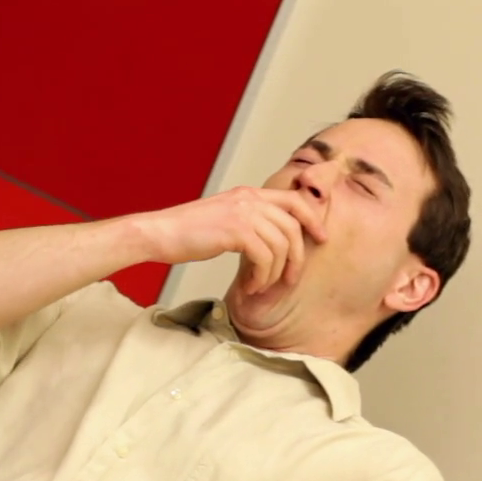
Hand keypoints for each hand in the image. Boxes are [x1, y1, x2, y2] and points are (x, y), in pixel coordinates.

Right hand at [133, 186, 326, 293]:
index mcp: (249, 194)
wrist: (160, 233)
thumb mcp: (224, 218)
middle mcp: (250, 199)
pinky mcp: (235, 230)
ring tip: (261, 286)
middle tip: (291, 279)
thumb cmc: (187, 232)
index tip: (321, 238)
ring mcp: (243, 213)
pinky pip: (264, 258)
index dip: (312, 219)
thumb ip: (249, 221)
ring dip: (275, 273)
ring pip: (281, 245)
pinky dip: (261, 278)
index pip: (294, 200)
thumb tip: (271, 239)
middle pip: (293, 226)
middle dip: (297, 257)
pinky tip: (250, 286)